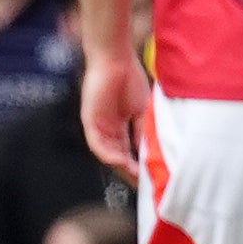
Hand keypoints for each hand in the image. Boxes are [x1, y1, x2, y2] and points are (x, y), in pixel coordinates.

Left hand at [79, 47, 150, 183]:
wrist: (115, 58)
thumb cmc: (129, 79)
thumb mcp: (143, 111)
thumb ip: (144, 131)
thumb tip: (152, 152)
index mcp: (119, 129)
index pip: (128, 154)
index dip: (139, 167)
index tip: (153, 178)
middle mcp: (107, 131)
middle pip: (118, 159)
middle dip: (131, 173)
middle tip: (145, 185)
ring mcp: (98, 127)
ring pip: (108, 155)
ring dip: (121, 168)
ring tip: (136, 178)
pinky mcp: (90, 121)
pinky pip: (98, 144)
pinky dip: (109, 154)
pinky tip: (121, 161)